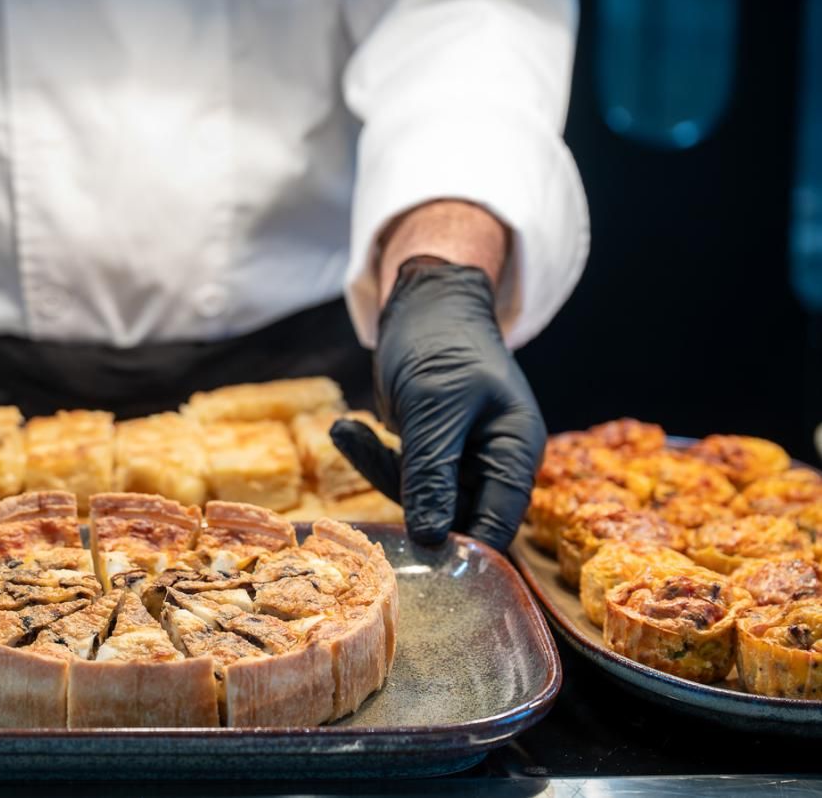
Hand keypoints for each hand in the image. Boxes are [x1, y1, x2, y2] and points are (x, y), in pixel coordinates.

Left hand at [331, 256, 545, 549]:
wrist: (424, 303)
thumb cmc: (442, 344)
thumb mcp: (435, 407)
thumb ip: (432, 474)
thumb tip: (432, 540)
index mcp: (514, 452)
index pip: (499, 523)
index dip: (464, 548)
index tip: (419, 557)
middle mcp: (492, 464)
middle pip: (453, 517)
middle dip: (407, 497)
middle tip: (368, 457)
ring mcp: (459, 462)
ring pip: (418, 499)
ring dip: (378, 467)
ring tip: (347, 429)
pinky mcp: (428, 456)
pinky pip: (398, 475)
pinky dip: (371, 454)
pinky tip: (346, 428)